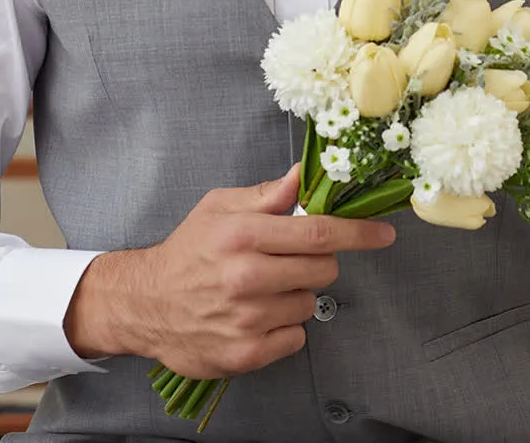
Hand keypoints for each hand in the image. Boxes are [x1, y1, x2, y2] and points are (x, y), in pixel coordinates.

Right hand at [64, 164, 395, 377]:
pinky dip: (284, 327)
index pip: (317, 232)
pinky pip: (296, 337)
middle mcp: (246, 276)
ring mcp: (247, 318)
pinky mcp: (246, 353)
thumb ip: (266, 194)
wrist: (146, 303)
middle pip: (323, 269)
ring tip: (261, 289)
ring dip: (294, 295)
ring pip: (310, 303)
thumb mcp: (218, 207)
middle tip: (287, 260)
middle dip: (317, 262)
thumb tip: (303, 176)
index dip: (357, 232)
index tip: (383, 234)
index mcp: (242, 234)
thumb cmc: (187, 251)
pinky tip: (256, 316)